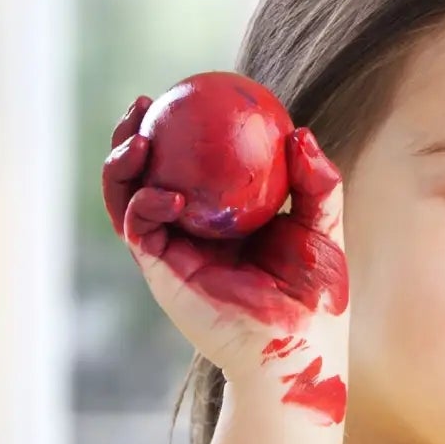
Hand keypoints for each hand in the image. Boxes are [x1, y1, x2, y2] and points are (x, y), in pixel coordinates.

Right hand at [100, 96, 349, 419]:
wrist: (300, 348)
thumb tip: (300, 132)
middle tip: (142, 107)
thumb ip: (316, 182)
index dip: (176, 130)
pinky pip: (141, 232)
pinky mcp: (163, 274)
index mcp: (219, 219)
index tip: (181, 94)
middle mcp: (187, 232)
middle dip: (130, 138)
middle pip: (143, 176)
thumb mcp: (323, 227)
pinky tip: (167, 192)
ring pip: (126, 200)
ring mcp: (171, 253)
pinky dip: (145, 206)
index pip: (187, 165)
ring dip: (121, 166)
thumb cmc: (316, 295)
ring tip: (137, 139)